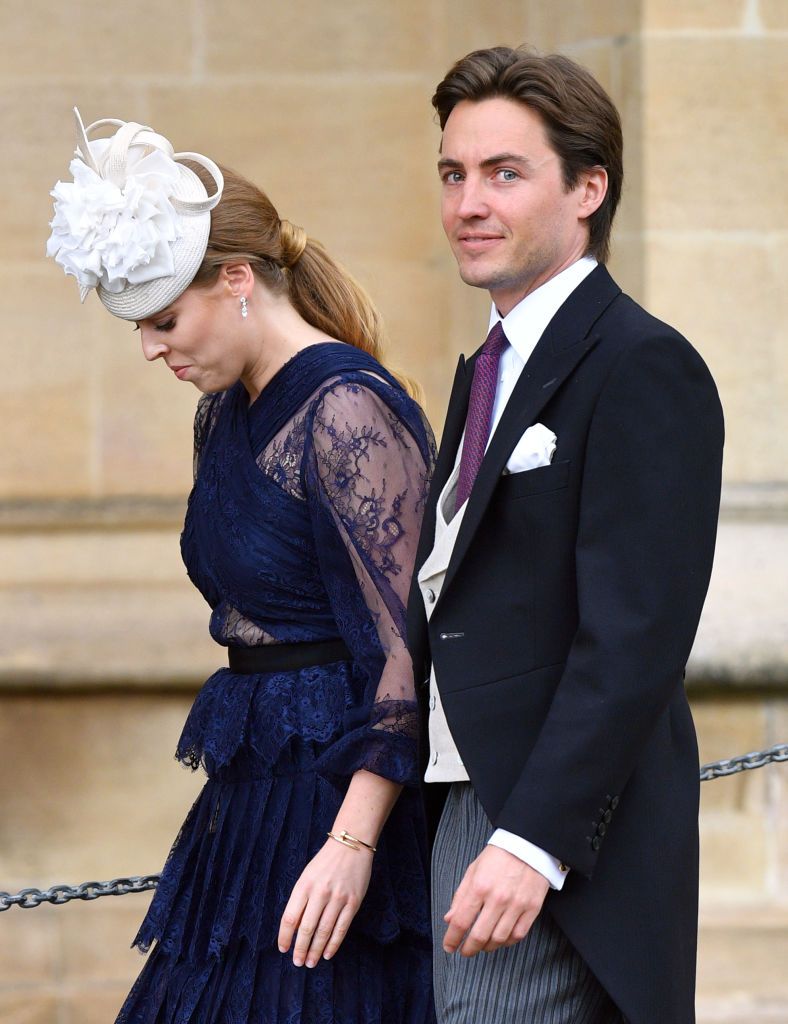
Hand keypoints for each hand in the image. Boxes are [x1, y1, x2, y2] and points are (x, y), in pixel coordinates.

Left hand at [277, 838, 371, 966]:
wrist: (351, 845)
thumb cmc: (325, 862)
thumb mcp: (307, 876)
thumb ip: (301, 899)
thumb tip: (295, 929)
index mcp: (304, 885)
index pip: (290, 918)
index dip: (285, 937)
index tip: (283, 949)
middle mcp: (320, 892)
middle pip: (306, 929)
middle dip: (300, 949)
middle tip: (297, 962)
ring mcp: (338, 898)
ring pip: (324, 932)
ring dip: (316, 950)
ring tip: (310, 962)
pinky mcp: (353, 902)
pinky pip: (341, 928)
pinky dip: (333, 944)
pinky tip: (327, 954)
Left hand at [443, 845, 549, 956]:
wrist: (528, 845)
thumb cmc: (498, 856)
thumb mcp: (473, 870)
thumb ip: (460, 896)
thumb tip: (449, 919)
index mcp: (479, 886)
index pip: (461, 921)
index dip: (452, 938)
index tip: (449, 946)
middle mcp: (497, 898)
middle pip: (479, 935)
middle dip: (469, 948)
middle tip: (465, 951)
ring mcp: (516, 905)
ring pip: (499, 939)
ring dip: (487, 947)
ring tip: (482, 945)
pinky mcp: (532, 908)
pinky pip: (518, 935)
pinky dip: (507, 942)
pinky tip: (500, 939)